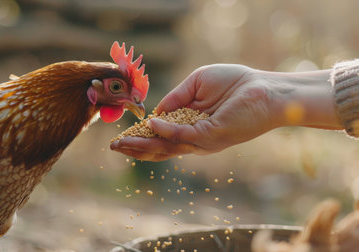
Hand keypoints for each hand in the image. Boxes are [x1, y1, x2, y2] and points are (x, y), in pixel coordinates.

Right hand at [110, 64, 339, 160]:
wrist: (265, 88)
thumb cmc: (235, 83)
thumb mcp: (196, 84)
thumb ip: (175, 98)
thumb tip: (155, 112)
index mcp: (190, 126)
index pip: (161, 137)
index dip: (141, 138)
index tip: (121, 138)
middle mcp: (194, 138)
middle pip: (160, 148)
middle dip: (136, 148)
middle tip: (114, 148)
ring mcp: (203, 140)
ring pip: (167, 148)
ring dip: (142, 146)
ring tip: (121, 145)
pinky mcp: (212, 136)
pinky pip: (183, 135)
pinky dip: (165, 130)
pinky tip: (150, 124)